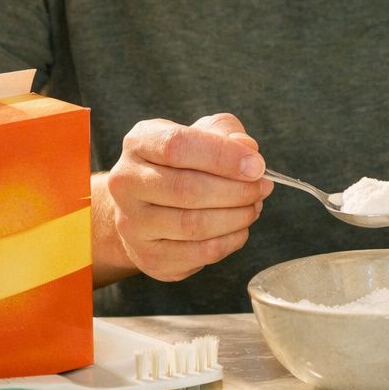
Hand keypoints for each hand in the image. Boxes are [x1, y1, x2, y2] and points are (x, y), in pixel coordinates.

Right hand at [95, 112, 273, 283]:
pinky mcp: (150, 257)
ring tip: (254, 206)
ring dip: (237, 217)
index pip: (177, 146)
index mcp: (139, 143)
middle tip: (262, 187)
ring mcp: (133, 224)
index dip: (222, 156)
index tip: (256, 165)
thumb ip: (226, 132)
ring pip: (194, 225)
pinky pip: (199, 253)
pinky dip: (231, 241)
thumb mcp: (202, 133)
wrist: (147, 206)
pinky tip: (240, 228)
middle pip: (186, 189)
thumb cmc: (182, 163)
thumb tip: (248, 149)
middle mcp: (126, 183)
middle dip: (236, 190)